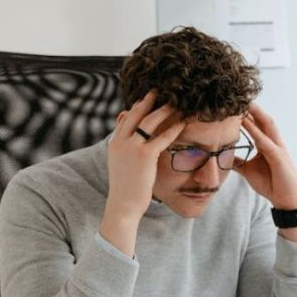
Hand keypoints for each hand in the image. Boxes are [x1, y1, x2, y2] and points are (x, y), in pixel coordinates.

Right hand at [105, 90, 184, 220]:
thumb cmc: (125, 189)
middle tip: (159, 91)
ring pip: (149, 122)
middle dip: (148, 101)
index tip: (146, 99)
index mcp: (114, 143)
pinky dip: (172, 129)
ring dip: (163, 110)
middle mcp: (121, 142)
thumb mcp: (121, 166)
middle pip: (136, 114)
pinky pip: (161, 138)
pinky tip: (182, 124)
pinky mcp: (144, 156)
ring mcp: (132, 148)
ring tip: (175, 103)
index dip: (137, 107)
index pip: (126, 119)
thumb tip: (136, 147)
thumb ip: (127, 152)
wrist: (123, 205)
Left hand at [237, 103, 296, 241]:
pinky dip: (257, 133)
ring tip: (244, 104)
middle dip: (252, 108)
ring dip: (256, 114)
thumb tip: (223, 157)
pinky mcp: (279, 158)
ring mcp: (278, 149)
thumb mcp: (249, 171)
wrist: (286, 200)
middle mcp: (273, 143)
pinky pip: (267, 142)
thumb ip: (238, 162)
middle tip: (239, 95)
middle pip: (263, 120)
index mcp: (266, 144)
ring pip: (267, 126)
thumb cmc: (272, 184)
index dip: (247, 113)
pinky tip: (248, 125)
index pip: (257, 124)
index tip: (234, 103)